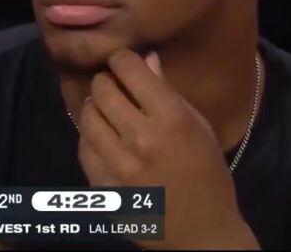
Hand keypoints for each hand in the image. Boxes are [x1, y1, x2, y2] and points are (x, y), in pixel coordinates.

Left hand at [77, 50, 259, 249]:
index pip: (129, 69)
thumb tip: (146, 57)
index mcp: (171, 119)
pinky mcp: (103, 187)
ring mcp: (119, 165)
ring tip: (106, 111)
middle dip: (106, 81)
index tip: (124, 62)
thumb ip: (168, 92)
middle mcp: (141, 138)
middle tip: (113, 86)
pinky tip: (103, 139)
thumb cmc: (207, 175)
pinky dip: (90, 138)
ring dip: (94, 108)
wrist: (202, 233)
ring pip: (86, 116)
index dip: (122, 60)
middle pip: (101, 89)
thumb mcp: (198, 128)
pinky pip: (83, 148)